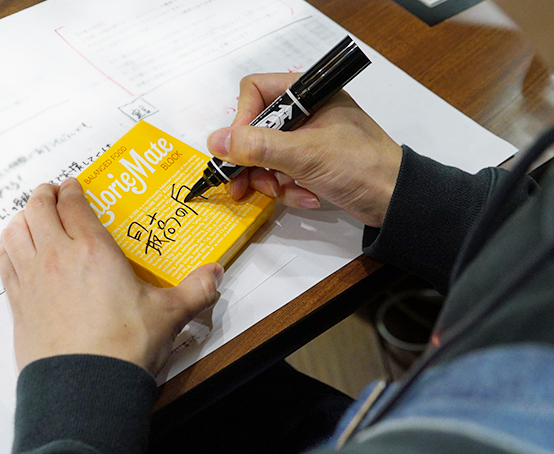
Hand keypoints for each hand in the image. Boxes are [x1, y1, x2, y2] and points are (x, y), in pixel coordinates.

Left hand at [0, 178, 222, 374]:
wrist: (86, 387)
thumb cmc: (123, 347)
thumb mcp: (169, 314)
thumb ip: (195, 290)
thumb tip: (214, 275)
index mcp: (93, 251)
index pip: (73, 205)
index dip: (72, 190)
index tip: (74, 186)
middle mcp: (57, 257)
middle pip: (38, 210)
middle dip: (44, 196)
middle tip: (51, 192)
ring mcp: (33, 280)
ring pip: (15, 233)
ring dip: (22, 218)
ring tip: (30, 215)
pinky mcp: (19, 305)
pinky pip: (5, 264)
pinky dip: (7, 248)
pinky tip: (13, 250)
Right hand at [207, 73, 402, 227]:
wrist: (394, 201)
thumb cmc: (362, 166)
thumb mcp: (305, 155)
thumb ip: (258, 147)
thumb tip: (217, 140)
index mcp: (308, 94)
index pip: (255, 93)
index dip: (242, 121)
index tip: (239, 149)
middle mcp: (305, 112)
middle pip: (255, 130)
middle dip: (252, 160)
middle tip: (243, 184)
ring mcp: (306, 139)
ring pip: (265, 156)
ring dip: (270, 179)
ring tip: (283, 192)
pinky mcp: (310, 163)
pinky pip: (282, 173)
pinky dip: (289, 189)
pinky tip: (308, 197)